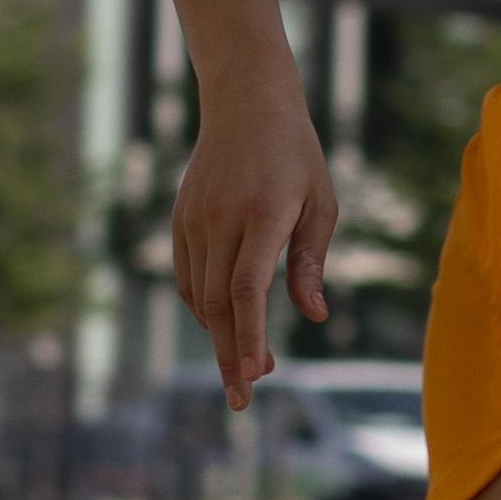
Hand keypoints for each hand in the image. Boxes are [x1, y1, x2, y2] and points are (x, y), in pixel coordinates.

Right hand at [170, 88, 336, 401]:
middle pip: (217, 304)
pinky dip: (204, 309)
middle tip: (245, 397)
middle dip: (229, 355)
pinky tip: (225, 325)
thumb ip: (311, 262)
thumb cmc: (296, 154)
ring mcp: (195, 219)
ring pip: (198, 295)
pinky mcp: (181, 219)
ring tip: (247, 366)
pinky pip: (188, 277)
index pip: (246, 291)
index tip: (253, 379)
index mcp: (262, 215)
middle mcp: (222, 219)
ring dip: (218, 337)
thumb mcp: (319, 203)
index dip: (246, 339)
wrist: (246, 102)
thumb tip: (314, 316)